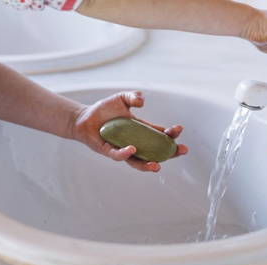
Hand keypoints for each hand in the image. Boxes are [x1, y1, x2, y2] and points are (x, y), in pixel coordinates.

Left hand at [71, 91, 187, 171]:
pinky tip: (132, 149)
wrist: (84, 117)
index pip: (160, 135)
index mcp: (142, 131)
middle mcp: (135, 143)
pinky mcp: (109, 151)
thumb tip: (143, 101)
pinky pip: (118, 156)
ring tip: (157, 165)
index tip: (178, 130)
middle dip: (169, 153)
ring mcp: (123, 149)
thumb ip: (133, 96)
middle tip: (181, 150)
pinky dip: (125, 154)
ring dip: (148, 165)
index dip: (171, 135)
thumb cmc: (105, 110)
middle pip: (156, 152)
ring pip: (138, 162)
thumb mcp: (121, 98)